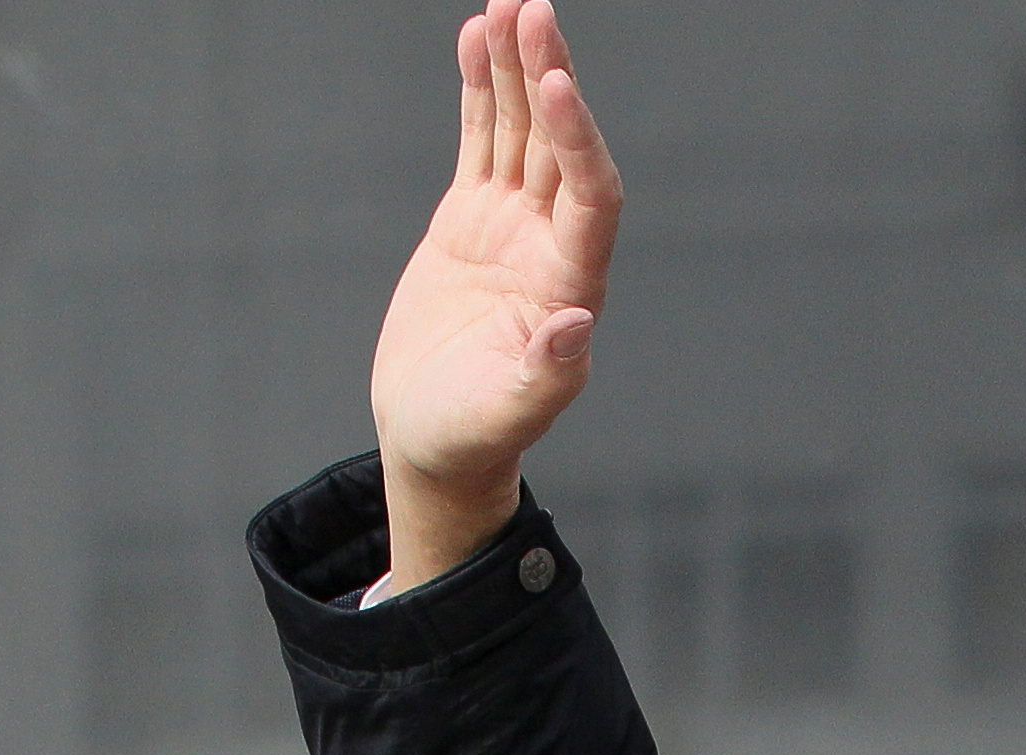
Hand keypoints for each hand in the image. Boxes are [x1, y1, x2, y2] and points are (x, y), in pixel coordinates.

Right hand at [369, 0, 621, 592]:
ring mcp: (513, 228)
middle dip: (549, 78)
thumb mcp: (505, 413)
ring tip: (507, 7)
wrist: (434, 441)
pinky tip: (476, 38)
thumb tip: (578, 323)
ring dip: (518, 71)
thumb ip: (547, 374)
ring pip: (523, 132)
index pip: (591, 196)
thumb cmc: (471, 436)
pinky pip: (482, 140)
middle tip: (534, 11)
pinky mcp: (473, 219)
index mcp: (569, 285)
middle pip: (562, 147)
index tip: (557, 84)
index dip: (579, 139)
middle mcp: (551, 246)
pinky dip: (481, 92)